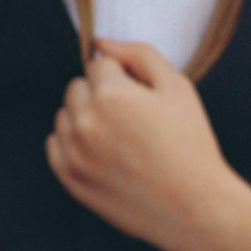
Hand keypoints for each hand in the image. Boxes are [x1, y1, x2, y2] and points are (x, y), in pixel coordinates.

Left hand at [46, 40, 250, 250]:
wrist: (195, 208)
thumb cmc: (191, 145)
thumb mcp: (178, 88)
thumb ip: (138, 55)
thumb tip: (101, 42)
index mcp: (112, 95)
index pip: (98, 64)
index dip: (123, 77)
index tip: (142, 98)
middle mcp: (86, 121)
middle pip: (77, 87)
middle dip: (100, 94)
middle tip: (132, 119)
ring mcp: (74, 152)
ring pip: (65, 114)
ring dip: (85, 117)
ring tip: (121, 139)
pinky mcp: (69, 178)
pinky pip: (55, 143)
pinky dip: (73, 143)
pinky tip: (104, 153)